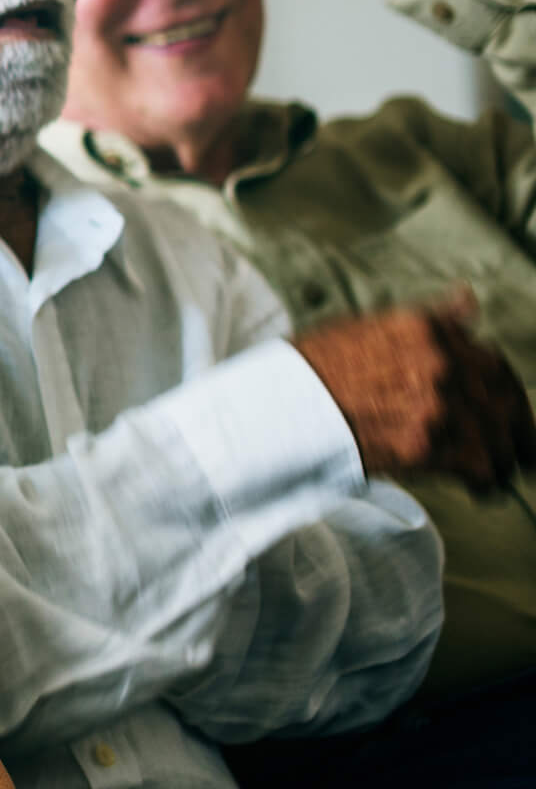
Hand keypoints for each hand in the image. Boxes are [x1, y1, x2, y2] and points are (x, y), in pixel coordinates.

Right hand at [292, 293, 535, 489]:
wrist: (277, 407)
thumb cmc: (312, 368)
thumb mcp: (368, 326)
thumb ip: (427, 319)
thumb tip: (467, 299)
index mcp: (428, 330)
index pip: (492, 361)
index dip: (506, 390)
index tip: (509, 407)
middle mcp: (440, 362)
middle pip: (504, 400)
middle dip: (516, 429)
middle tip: (520, 449)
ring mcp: (436, 404)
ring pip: (497, 437)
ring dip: (502, 458)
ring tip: (499, 473)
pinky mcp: (426, 445)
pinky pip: (478, 467)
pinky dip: (486, 481)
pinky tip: (482, 489)